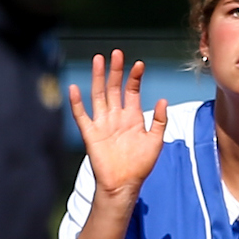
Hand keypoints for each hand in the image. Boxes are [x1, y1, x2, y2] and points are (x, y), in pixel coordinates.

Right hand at [68, 50, 167, 196]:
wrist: (123, 185)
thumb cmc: (140, 166)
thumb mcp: (156, 142)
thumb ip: (161, 121)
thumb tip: (164, 100)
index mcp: (133, 117)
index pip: (132, 91)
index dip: (135, 77)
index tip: (139, 64)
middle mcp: (116, 117)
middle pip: (114, 88)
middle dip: (116, 70)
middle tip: (117, 53)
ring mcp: (103, 124)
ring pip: (99, 95)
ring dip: (99, 78)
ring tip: (98, 60)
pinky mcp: (91, 134)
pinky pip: (82, 115)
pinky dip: (77, 103)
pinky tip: (74, 88)